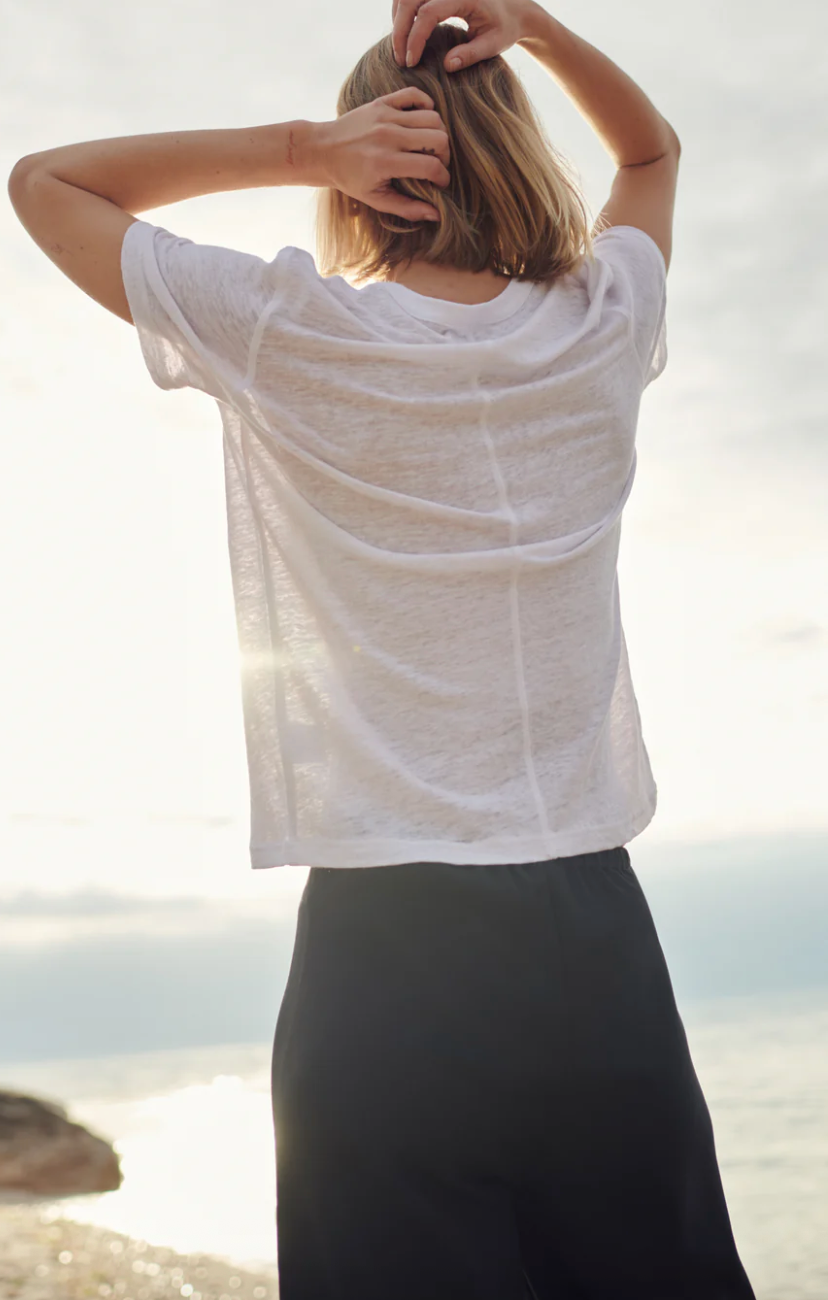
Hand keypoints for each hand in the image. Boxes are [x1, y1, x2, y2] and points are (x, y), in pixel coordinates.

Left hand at [314, 87, 449, 221]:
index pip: (431, 166)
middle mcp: (388, 136)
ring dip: (437, 134)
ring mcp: (386, 115)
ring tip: (429, 147)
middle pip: (438, 138)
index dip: (443, 177)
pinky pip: (415, 95)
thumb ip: (407, 208)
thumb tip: (436, 215)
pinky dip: (426, 105)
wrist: (323, 150)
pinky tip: (422, 122)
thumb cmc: (350, 179)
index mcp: (386, 162)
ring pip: (432, 117)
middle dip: (445, 155)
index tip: (440, 183)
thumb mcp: (376, 199)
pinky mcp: (382, 102)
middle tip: (436, 165)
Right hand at [391, 0, 536, 71]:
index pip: (429, 13)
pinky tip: (405, 35)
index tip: (412, 62)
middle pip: (410, 1)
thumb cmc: (505, 27)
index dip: (416, 38)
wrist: (513, 8)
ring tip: (400, 50)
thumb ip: (471, 54)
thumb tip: (447, 66)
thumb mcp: (493, 44)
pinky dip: (402, 14)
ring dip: (398, 22)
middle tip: (400, 60)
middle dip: (400, 31)